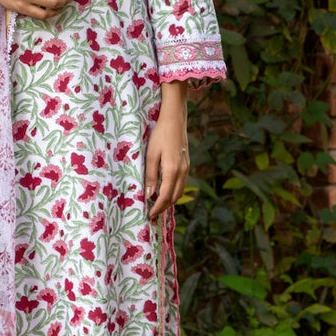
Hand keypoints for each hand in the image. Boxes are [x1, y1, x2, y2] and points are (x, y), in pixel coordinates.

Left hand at [145, 86, 188, 218]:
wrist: (175, 119)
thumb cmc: (160, 135)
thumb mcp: (151, 155)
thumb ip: (151, 176)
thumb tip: (149, 195)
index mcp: (172, 171)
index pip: (165, 196)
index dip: (157, 208)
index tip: (149, 215)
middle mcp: (182, 172)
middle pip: (174, 197)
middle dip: (163, 207)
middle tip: (152, 214)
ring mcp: (186, 168)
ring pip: (180, 191)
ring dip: (170, 201)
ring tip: (158, 206)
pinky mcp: (187, 164)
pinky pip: (182, 184)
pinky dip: (174, 192)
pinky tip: (166, 191)